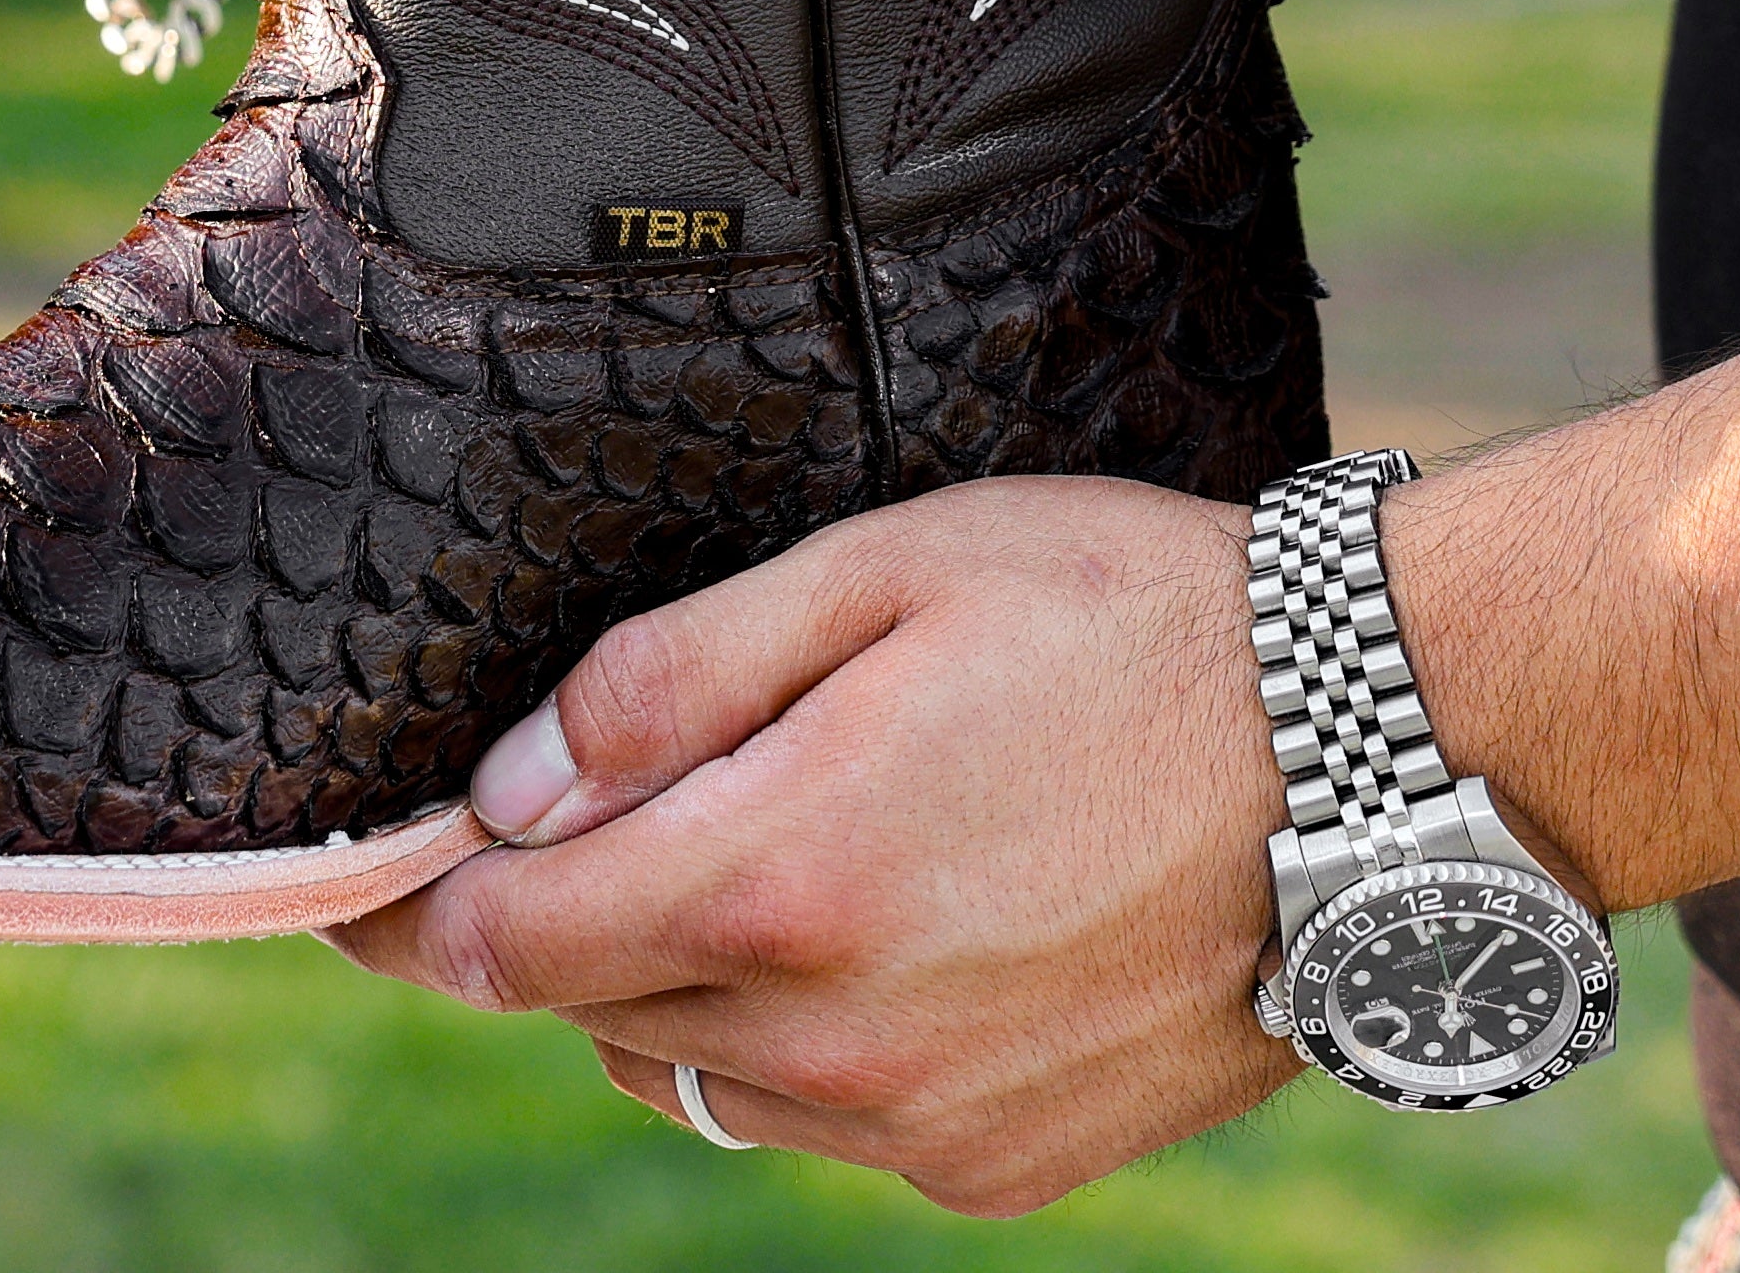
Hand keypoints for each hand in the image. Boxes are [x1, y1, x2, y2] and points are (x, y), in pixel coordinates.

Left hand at [334, 476, 1294, 1216]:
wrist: (1382, 752)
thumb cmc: (1119, 620)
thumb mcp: (871, 574)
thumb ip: (668, 683)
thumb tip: (511, 784)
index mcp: (791, 880)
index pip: (511, 941)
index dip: (409, 912)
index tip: (357, 879)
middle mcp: (846, 1038)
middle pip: (594, 1008)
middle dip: (549, 920)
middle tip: (560, 814)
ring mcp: (933, 1126)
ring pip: (700, 1074)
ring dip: (669, 978)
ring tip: (728, 845)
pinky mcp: (1011, 1166)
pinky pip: (820, 1120)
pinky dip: (789, 1037)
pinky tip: (857, 918)